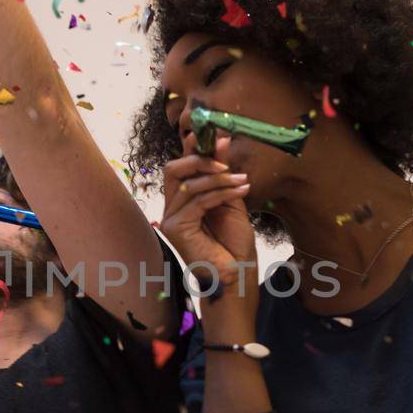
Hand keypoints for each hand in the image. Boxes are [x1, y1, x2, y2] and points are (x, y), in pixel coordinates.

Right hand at [160, 132, 257, 291]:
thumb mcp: (232, 201)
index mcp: (184, 201)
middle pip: (173, 170)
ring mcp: (171, 219)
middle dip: (200, 160)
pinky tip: (240, 191)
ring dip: (218, 178)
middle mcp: (172, 208)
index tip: (216, 135)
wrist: (236, 276)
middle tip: (226, 163)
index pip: (181, 167)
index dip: (194, 149)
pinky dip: (220, 193)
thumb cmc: (234, 245)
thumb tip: (221, 140)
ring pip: (188, 183)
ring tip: (242, 181)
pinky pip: (197, 201)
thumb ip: (224, 174)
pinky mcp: (175, 228)